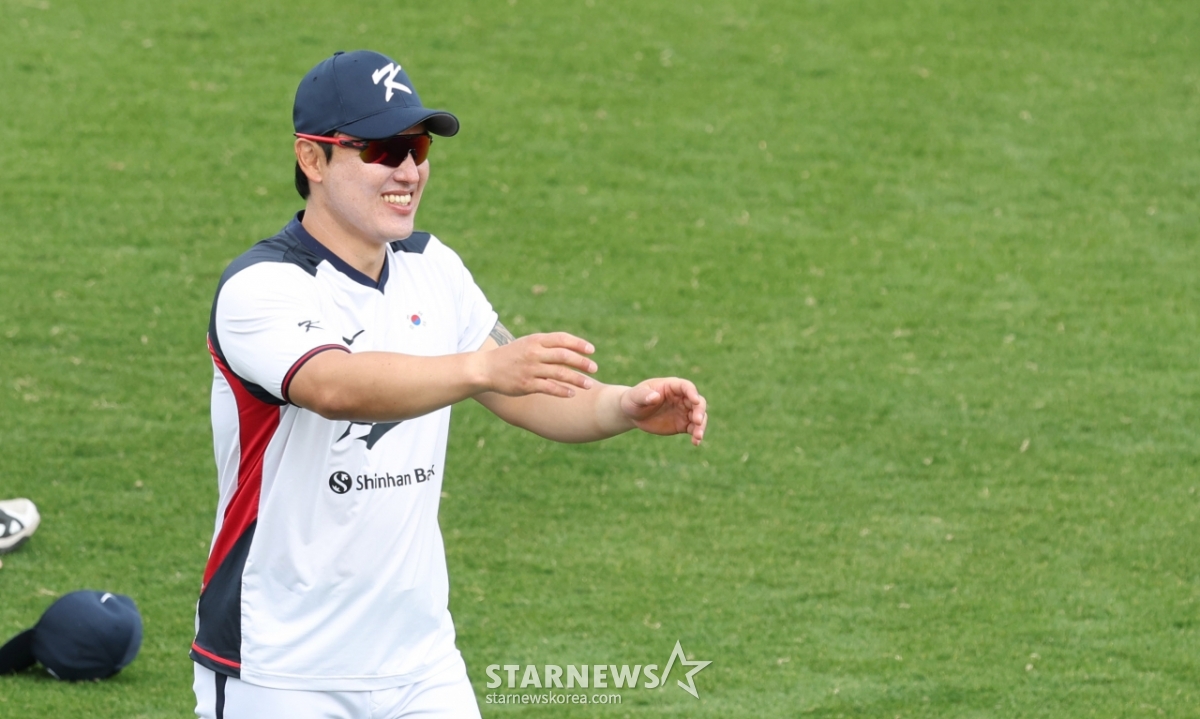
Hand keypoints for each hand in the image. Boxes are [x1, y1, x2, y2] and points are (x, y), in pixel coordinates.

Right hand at [478, 332, 597, 397]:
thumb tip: (571, 349)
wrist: (486, 369)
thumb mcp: (527, 344)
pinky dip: (562, 391)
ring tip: (589, 384)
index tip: (591, 350)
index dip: (579, 344)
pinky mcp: (527, 384)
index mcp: (535, 340)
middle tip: (595, 368)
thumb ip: (547, 345)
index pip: (562, 339)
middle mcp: (534, 353)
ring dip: (577, 379)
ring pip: (560, 373)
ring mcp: (531, 369)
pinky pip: (549, 388)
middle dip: (582, 362)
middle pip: (564, 356)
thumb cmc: (510, 356)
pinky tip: (572, 394)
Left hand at [620, 378, 707, 445]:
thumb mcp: (635, 396)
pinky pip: (693, 429)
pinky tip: (695, 443)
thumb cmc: (633, 400)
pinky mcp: (683, 424)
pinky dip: (696, 435)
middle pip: (698, 402)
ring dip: (701, 425)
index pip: (686, 386)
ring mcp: (684, 411)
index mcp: (672, 386)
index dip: (692, 392)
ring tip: (698, 436)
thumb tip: (655, 397)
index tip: (695, 401)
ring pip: (699, 416)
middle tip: (697, 421)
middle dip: (699, 411)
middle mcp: (682, 398)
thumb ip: (644, 396)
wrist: (633, 414)